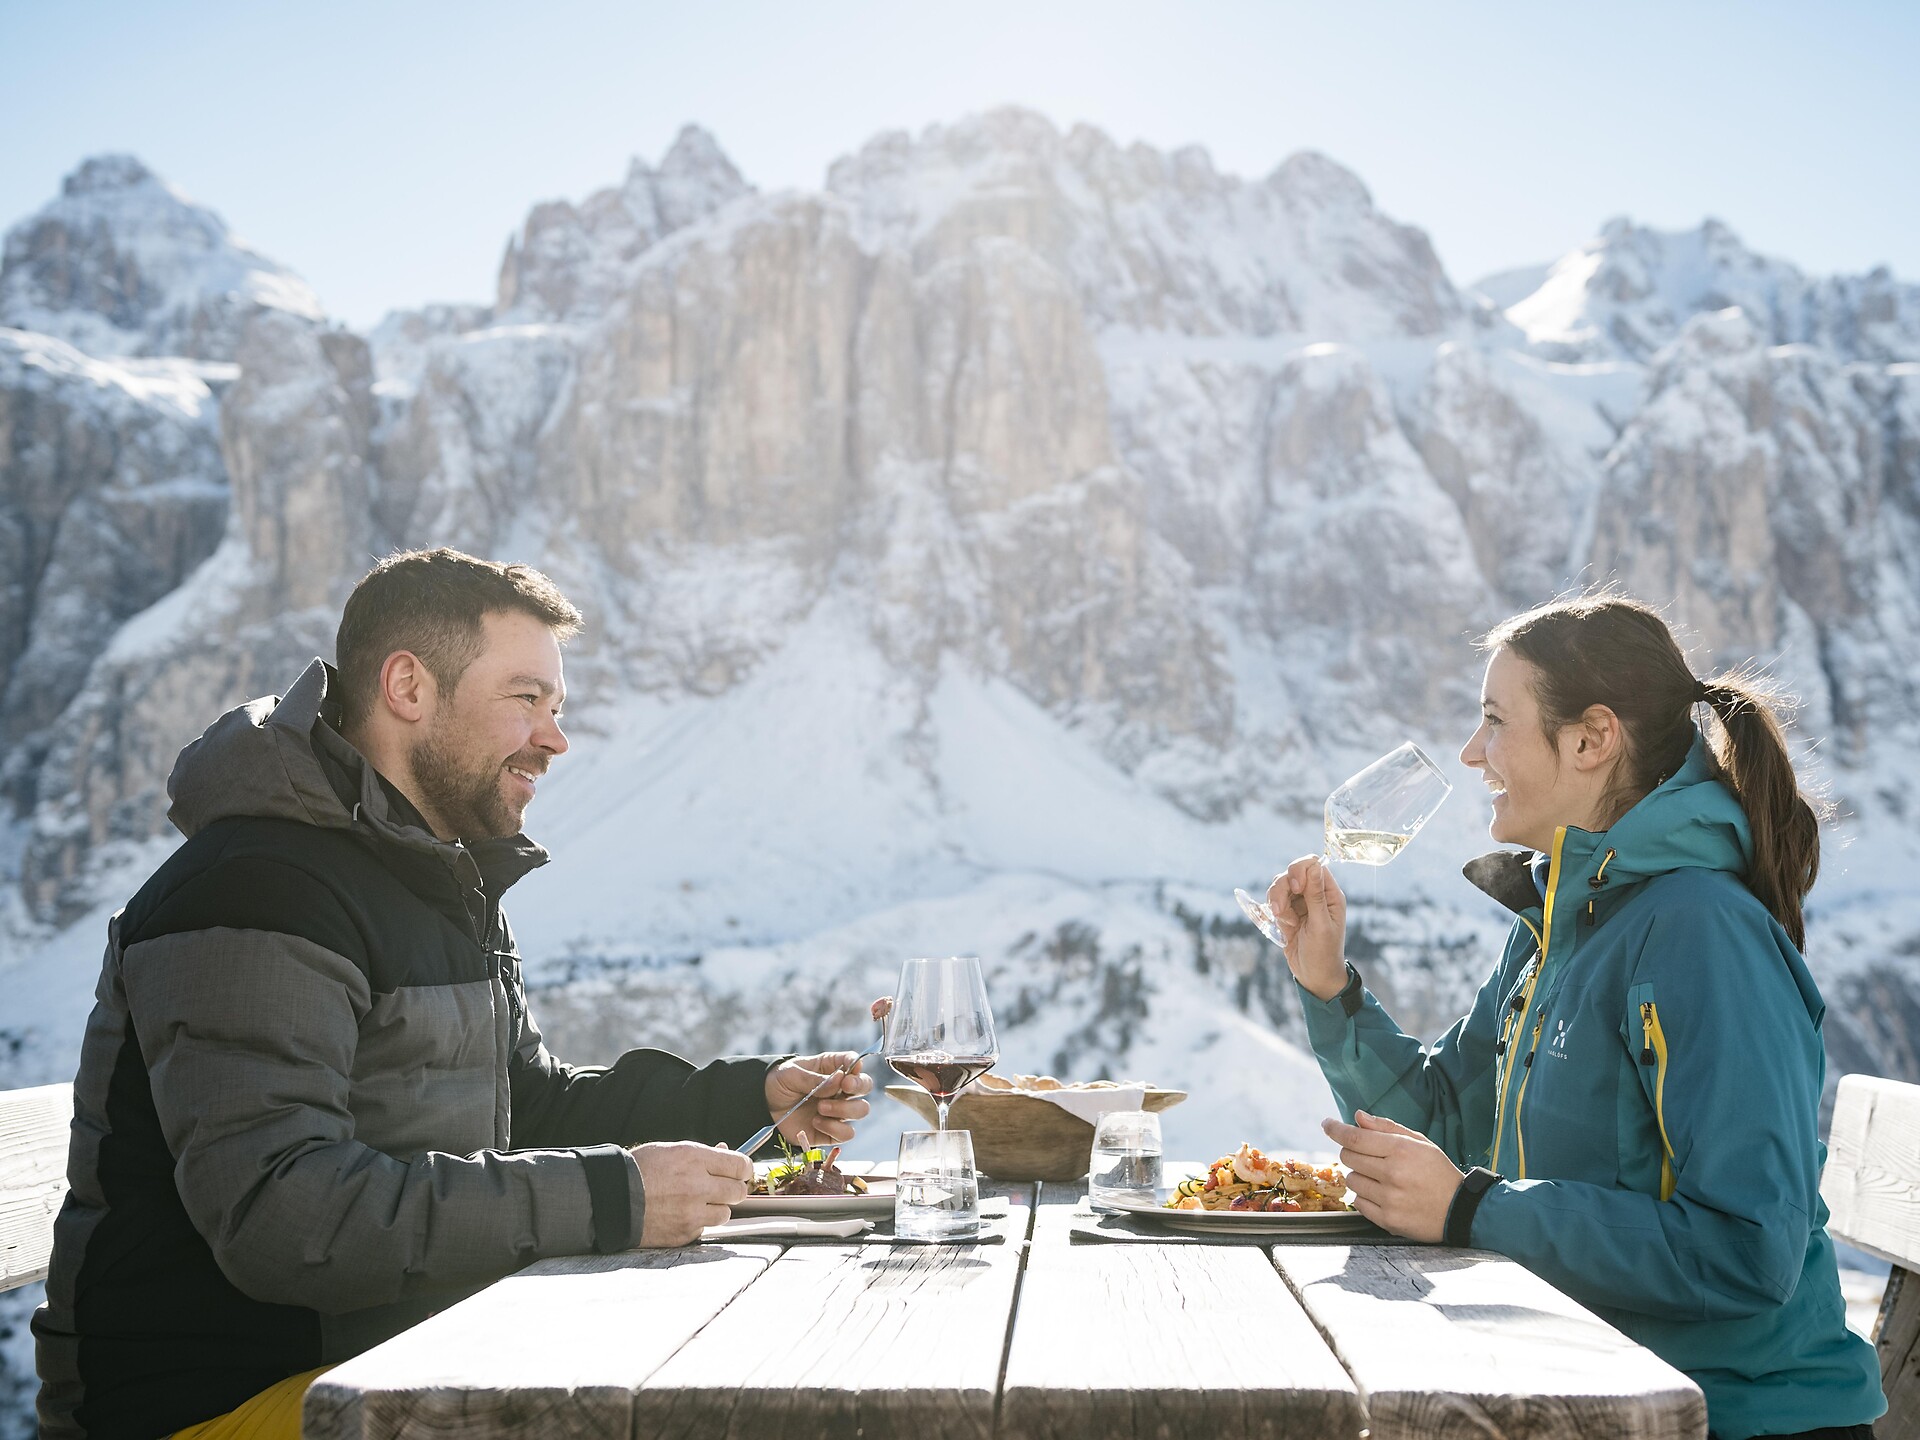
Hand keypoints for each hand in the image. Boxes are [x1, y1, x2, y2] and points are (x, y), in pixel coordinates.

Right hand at [630, 1140, 753, 1246]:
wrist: (612, 1199)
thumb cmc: (639, 1170)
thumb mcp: (671, 1150)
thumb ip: (702, 1153)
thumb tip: (725, 1151)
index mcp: (695, 1159)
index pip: (740, 1166)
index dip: (743, 1169)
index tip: (740, 1171)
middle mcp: (697, 1186)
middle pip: (738, 1192)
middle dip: (732, 1189)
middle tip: (721, 1187)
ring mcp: (692, 1212)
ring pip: (725, 1213)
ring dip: (716, 1208)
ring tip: (698, 1202)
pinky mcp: (685, 1233)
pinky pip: (705, 1229)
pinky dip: (698, 1223)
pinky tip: (681, 1214)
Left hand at [765, 1051, 874, 1146]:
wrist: (764, 1107)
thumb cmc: (780, 1083)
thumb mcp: (792, 1074)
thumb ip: (815, 1079)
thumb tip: (839, 1080)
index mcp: (832, 1067)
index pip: (854, 1062)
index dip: (856, 1064)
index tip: (850, 1069)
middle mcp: (840, 1088)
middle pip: (866, 1085)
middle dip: (858, 1086)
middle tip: (843, 1086)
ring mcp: (838, 1110)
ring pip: (861, 1110)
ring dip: (844, 1109)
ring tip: (820, 1107)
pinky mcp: (832, 1131)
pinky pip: (847, 1133)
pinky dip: (834, 1128)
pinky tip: (816, 1122)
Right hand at [1268, 856, 1347, 1000]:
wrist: (1314, 976)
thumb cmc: (1324, 953)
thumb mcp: (1321, 924)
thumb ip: (1316, 895)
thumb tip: (1314, 865)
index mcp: (1330, 894)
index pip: (1313, 865)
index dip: (1301, 871)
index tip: (1297, 888)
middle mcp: (1315, 894)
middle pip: (1293, 873)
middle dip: (1283, 889)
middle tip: (1281, 911)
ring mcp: (1300, 903)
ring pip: (1280, 886)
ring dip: (1276, 900)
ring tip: (1283, 921)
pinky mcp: (1287, 912)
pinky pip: (1274, 900)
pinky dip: (1273, 910)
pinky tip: (1282, 925)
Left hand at [1322, 1110, 1464, 1243]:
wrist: (1459, 1210)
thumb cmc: (1438, 1172)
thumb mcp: (1420, 1143)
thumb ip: (1387, 1128)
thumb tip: (1358, 1117)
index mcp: (1401, 1150)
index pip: (1355, 1138)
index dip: (1336, 1129)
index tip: (1327, 1124)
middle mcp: (1392, 1174)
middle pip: (1348, 1157)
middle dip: (1352, 1152)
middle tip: (1368, 1156)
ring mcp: (1389, 1199)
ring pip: (1351, 1180)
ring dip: (1360, 1176)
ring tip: (1381, 1178)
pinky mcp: (1387, 1220)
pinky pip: (1358, 1203)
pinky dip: (1365, 1197)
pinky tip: (1383, 1194)